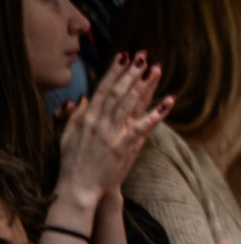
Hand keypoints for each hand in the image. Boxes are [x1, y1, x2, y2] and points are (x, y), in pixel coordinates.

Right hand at [53, 53, 170, 208]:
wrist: (78, 187)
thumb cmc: (72, 162)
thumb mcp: (67, 135)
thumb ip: (75, 115)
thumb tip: (84, 98)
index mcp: (87, 117)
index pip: (102, 88)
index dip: (114, 71)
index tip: (124, 56)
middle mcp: (100, 122)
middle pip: (119, 91)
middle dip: (131, 72)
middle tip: (143, 56)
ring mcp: (114, 133)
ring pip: (131, 103)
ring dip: (145, 85)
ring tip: (155, 68)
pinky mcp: (126, 145)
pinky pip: (145, 125)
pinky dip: (158, 112)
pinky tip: (169, 100)